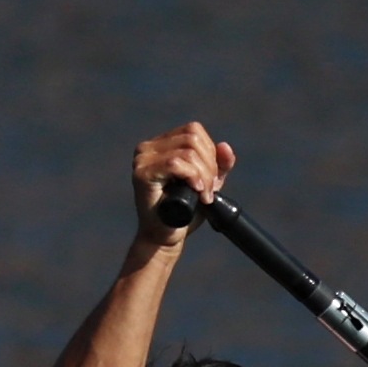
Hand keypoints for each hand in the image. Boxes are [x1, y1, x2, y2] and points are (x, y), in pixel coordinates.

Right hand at [130, 121, 232, 243]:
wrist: (167, 235)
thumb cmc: (186, 211)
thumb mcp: (208, 184)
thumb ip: (219, 165)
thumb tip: (225, 146)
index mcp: (162, 145)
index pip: (194, 130)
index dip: (211, 153)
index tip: (211, 178)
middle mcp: (148, 147)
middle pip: (193, 139)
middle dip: (209, 166)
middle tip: (208, 190)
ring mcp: (142, 158)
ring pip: (187, 152)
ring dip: (204, 176)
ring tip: (202, 195)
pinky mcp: (142, 173)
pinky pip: (176, 164)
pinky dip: (192, 177)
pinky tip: (196, 191)